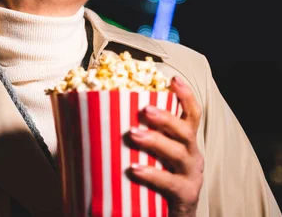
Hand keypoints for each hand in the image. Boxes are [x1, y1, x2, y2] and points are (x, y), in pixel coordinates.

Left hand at [128, 76, 203, 216]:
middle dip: (165, 117)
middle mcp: (191, 155)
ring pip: (179, 153)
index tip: (172, 78)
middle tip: (144, 109)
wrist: (168, 216)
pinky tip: (134, 169)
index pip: (191, 114)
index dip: (185, 95)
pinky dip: (153, 174)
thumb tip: (89, 115)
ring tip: (133, 134)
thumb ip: (133, 137)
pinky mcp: (185, 195)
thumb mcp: (149, 155)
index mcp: (183, 141)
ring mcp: (191, 176)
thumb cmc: (152, 180)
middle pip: (185, 131)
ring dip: (155, 141)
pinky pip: (170, 183)